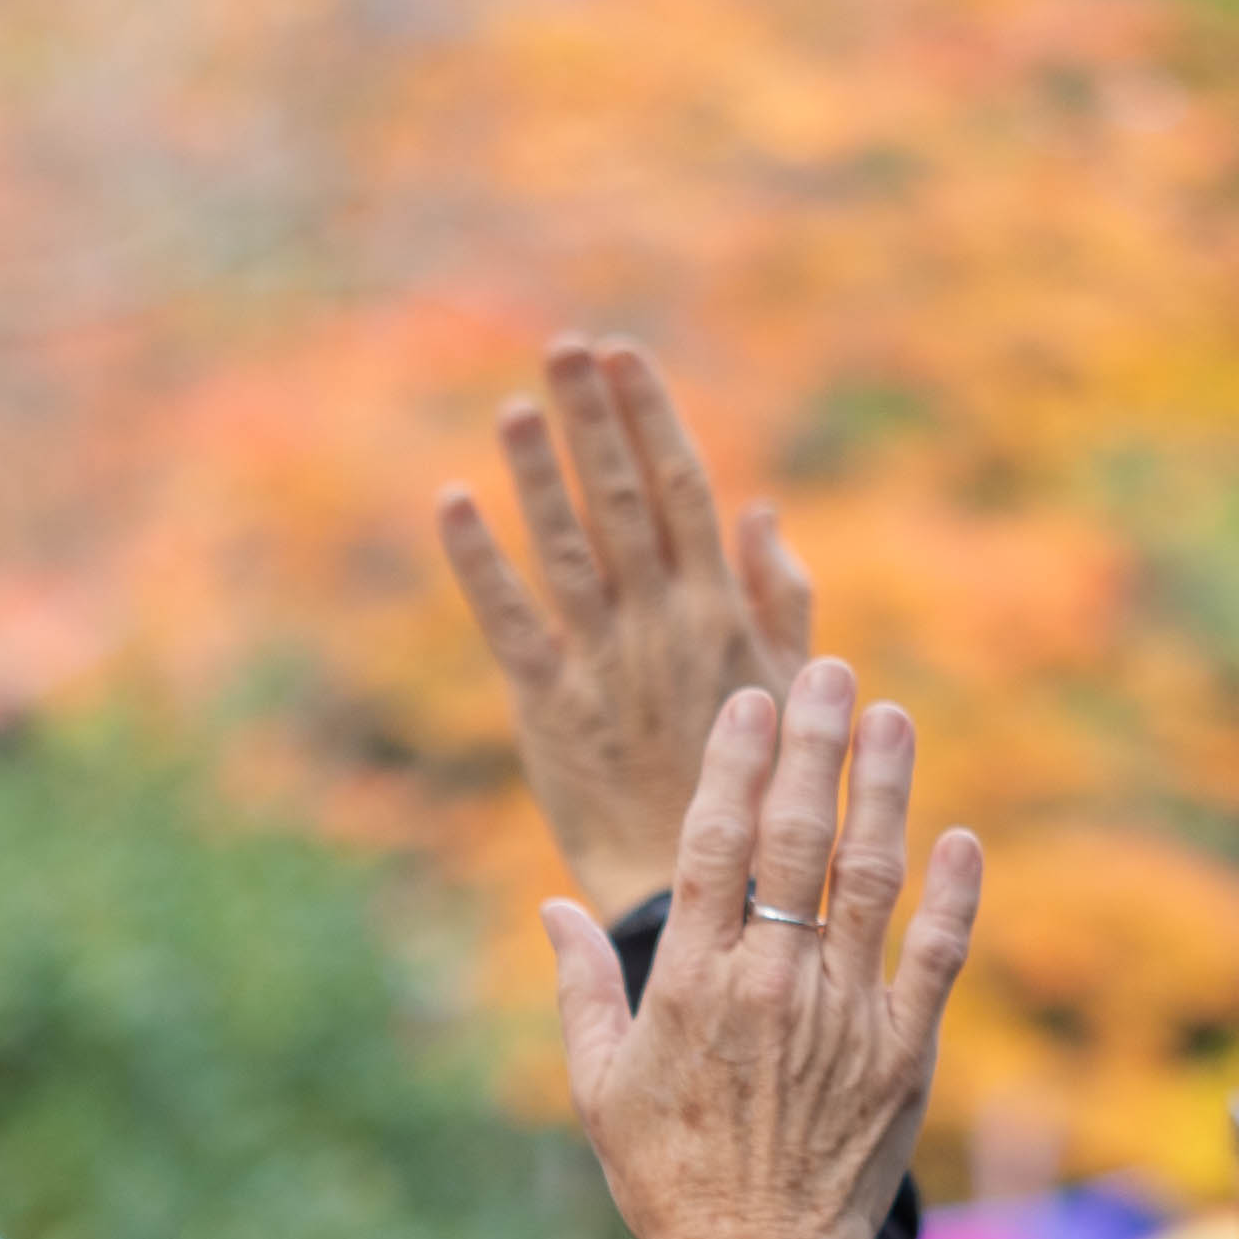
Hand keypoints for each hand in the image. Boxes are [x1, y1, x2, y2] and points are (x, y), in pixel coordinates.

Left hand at [438, 340, 813, 920]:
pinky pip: (510, 620)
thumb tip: (761, 509)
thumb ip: (777, 594)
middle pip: (625, 498)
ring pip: (568, 545)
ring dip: (539, 471)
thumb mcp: (787, 686)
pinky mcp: (549, 707)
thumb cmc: (752, 791)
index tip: (623, 354)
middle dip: (593, 419)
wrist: (698, 891)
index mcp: (718, 610)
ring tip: (514, 405)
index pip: (685, 488)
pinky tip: (451, 502)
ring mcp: (604, 662)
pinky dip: (479, 560)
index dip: (650, 415)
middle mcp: (662, 622)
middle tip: (562, 346)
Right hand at [546, 663, 978, 1238]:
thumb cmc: (668, 1182)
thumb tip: (552, 908)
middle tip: (832, 671)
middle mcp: (773, 983)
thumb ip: (581, 990)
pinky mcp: (906, 1052)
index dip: (737, 760)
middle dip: (817, 742)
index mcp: (694, 984)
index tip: (752, 701)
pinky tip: (961, 838)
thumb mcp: (599, 1088)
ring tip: (893, 718)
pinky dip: (956, 893)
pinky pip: (939, 954)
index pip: (717, 841)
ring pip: (874, 874)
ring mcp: (847, 1014)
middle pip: (799, 835)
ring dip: (886, 788)